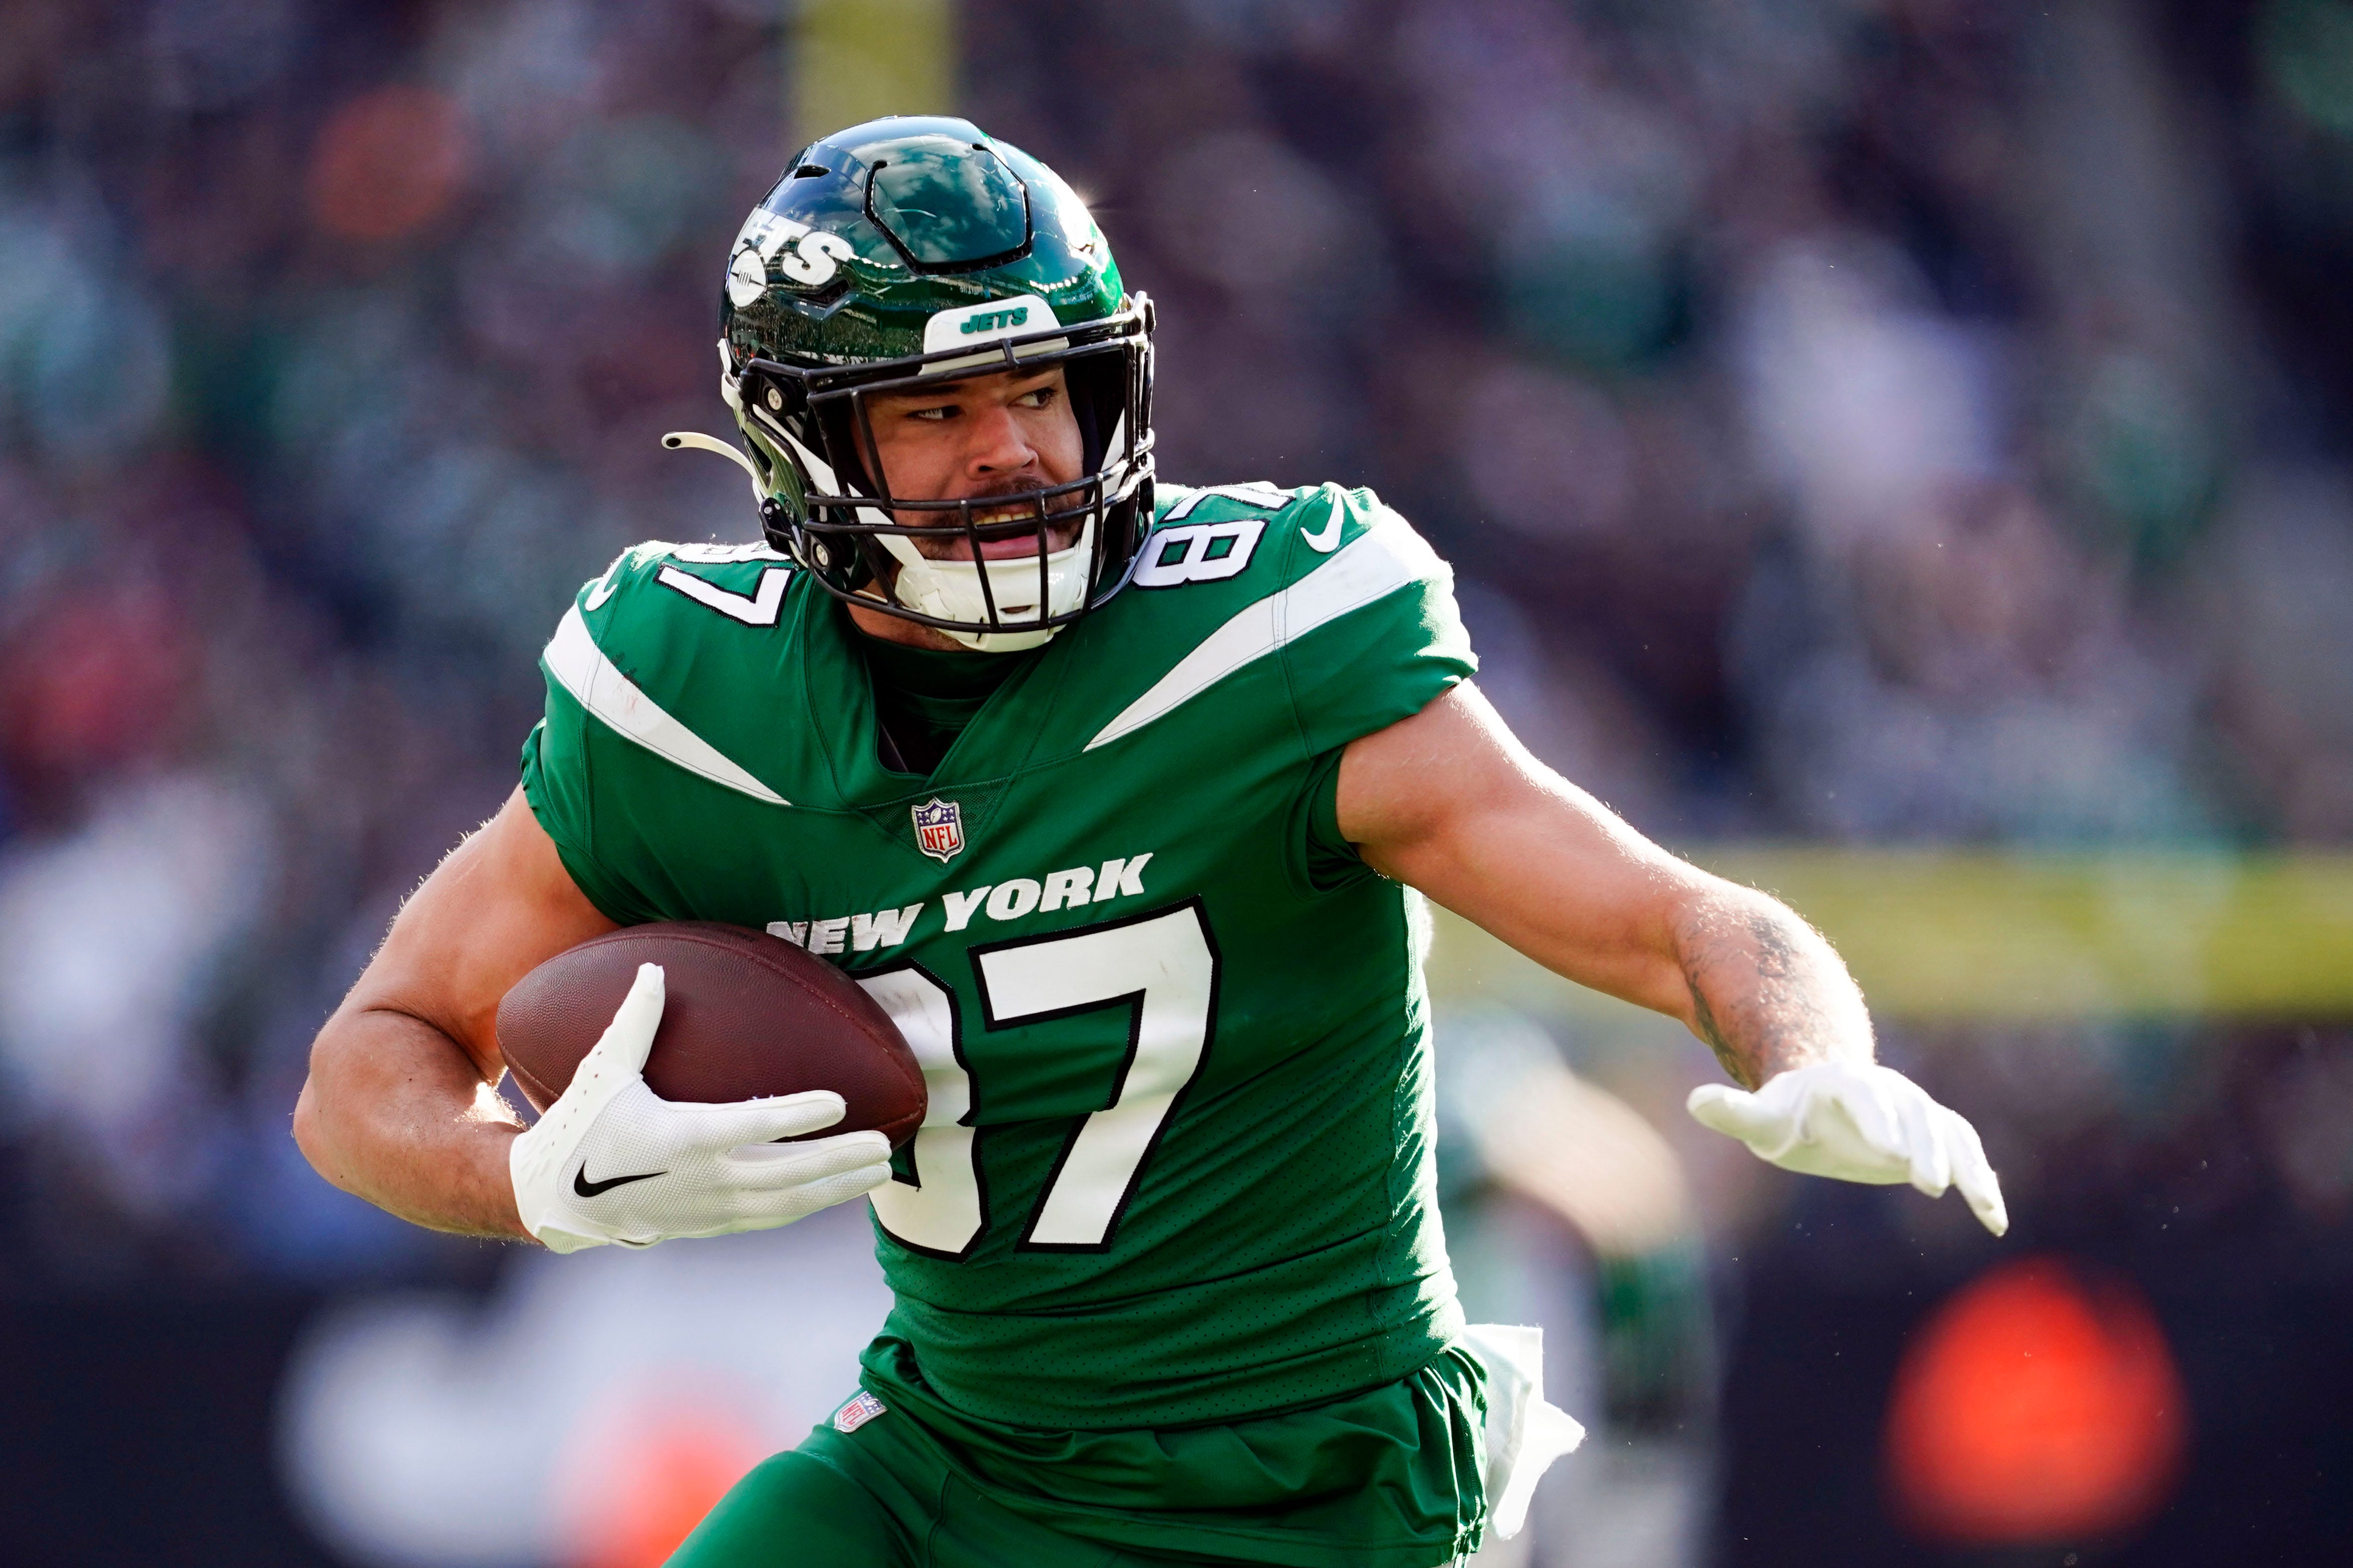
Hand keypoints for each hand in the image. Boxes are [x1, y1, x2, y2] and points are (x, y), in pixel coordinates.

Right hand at [509, 963, 892, 1252]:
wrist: (558, 1199)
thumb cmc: (583, 1127)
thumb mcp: (602, 1072)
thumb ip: (633, 1022)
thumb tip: (653, 968)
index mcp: (677, 1138)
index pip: (748, 1127)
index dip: (795, 1117)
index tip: (839, 1104)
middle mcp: (700, 1180)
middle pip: (783, 1176)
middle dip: (836, 1162)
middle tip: (882, 1145)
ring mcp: (709, 1208)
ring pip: (785, 1204)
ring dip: (834, 1188)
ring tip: (879, 1169)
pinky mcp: (712, 1224)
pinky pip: (771, 1216)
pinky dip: (809, 1203)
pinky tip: (841, 1188)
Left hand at [1687, 1060, 2007, 1235]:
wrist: (1820, 1105)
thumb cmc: (1787, 1116)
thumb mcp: (1759, 1120)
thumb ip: (1733, 1112)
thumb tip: (1695, 1101)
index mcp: (1842, 1083)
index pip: (1864, 1094)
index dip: (1877, 1118)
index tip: (1888, 1151)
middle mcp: (1888, 1091)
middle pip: (1913, 1112)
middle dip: (1923, 1146)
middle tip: (1928, 1185)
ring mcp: (1917, 1111)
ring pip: (1949, 1133)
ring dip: (1966, 1166)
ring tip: (1980, 1204)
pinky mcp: (1935, 1136)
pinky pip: (1967, 1153)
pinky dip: (1982, 1182)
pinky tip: (1994, 1220)